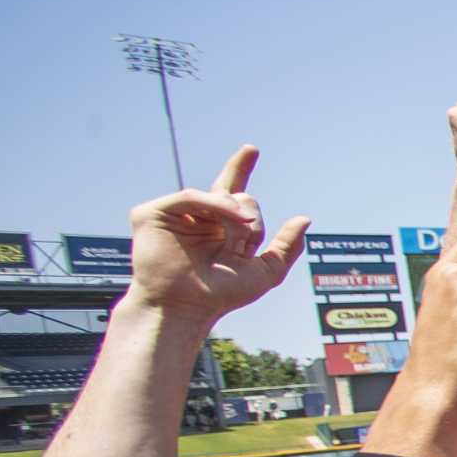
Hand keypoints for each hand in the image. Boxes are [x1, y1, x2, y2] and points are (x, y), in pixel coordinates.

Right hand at [126, 146, 308, 325]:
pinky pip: (191, 196)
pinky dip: (213, 205)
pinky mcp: (152, 213)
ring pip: (220, 195)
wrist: (187, 307)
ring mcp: (176, 214)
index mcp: (220, 228)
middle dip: (251, 222)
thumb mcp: (266, 272)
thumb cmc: (221, 294)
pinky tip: (227, 219)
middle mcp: (199, 217)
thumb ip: (286, 247)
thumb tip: (304, 219)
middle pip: (238, 196)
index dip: (240, 169)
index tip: (251, 150)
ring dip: (236, 218)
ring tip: (236, 244)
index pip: (234, 192)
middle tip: (243, 247)